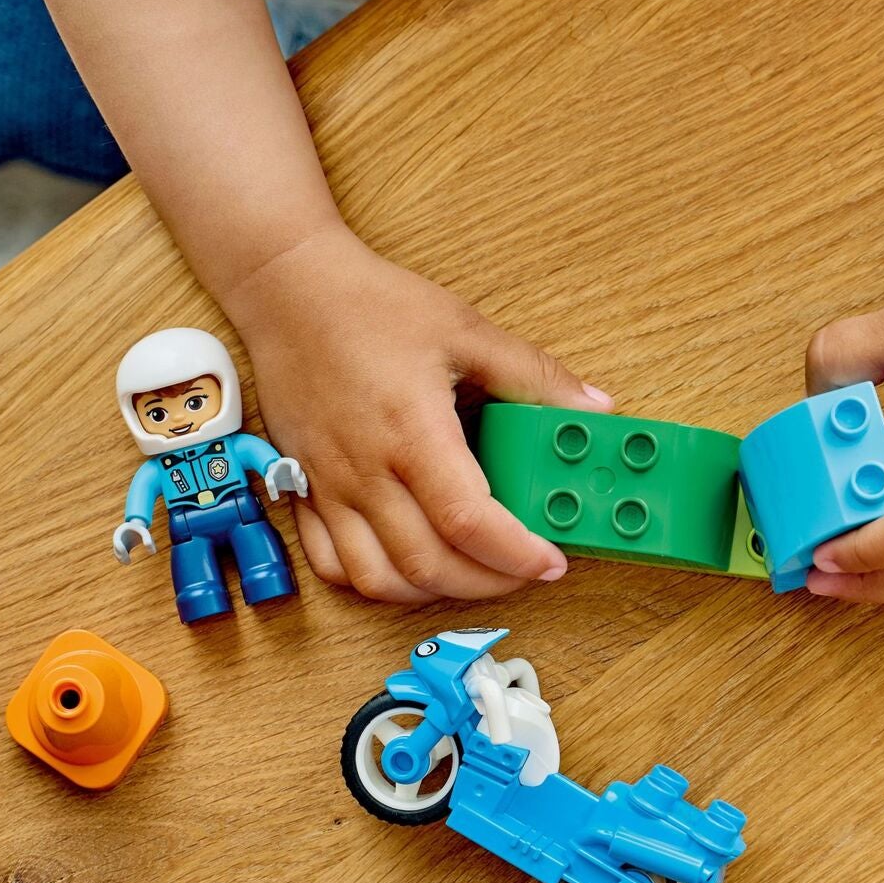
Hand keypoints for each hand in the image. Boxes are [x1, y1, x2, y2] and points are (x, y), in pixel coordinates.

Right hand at [113, 520, 154, 563]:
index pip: (117, 544)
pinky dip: (123, 558)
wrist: (135, 526)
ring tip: (128, 562)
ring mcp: (118, 543)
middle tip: (128, 562)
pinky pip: (119, 554)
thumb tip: (153, 553)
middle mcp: (117, 538)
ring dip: (121, 559)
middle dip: (121, 557)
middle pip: (116, 549)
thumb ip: (148, 540)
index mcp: (120, 532)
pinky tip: (128, 561)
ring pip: (117, 553)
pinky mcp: (121, 547)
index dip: (122, 551)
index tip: (128, 557)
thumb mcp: (145, 533)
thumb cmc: (140, 529)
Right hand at [224, 225, 612, 603]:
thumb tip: (593, 408)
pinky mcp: (303, 489)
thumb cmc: (373, 306)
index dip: (516, 554)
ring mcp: (329, 486)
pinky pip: (334, 565)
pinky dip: (377, 580)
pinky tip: (412, 564)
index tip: (552, 562)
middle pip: (428, 564)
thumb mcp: (467, 330)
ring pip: (378, 578)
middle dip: (488, 583)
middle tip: (526, 571)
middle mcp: (366, 470)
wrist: (290, 291)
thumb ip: (533, 375)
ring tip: (476, 571)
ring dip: (434, 591)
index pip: (468, 520)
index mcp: (412, 430)